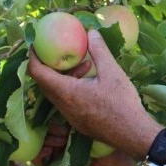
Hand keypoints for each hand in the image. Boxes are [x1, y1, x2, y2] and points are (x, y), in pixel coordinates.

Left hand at [27, 30, 159, 159]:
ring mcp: (70, 116)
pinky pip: (67, 102)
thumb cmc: (121, 103)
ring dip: (65, 77)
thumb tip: (91, 32)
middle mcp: (63, 106)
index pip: (38, 73)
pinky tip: (92, 82)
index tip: (35, 45)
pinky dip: (72, 88)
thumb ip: (99, 51)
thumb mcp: (112, 72)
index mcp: (66, 92)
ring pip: (57, 93)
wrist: (132, 133)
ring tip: (85, 65)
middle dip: (50, 65)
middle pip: (45, 83)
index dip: (33, 57)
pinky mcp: (78, 122)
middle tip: (60, 51)